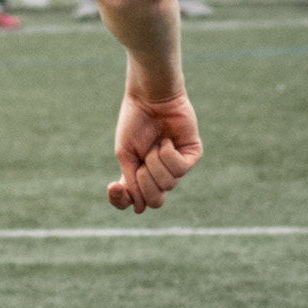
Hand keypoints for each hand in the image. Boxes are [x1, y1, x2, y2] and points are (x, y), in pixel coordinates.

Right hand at [109, 87, 201, 213]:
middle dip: (144, 182)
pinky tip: (166, 141)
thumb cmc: (134, 122)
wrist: (149, 98)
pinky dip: (168, 155)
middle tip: (141, 161)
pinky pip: (180, 169)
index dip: (124, 201)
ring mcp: (177, 165)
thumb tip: (139, 210)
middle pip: (155, 200)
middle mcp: (160, 173)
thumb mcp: (125, 155)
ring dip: (156, 163)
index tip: (115, 186)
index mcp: (141, 175)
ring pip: (168, 184)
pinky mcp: (192, 155)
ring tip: (155, 145)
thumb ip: (131, 182)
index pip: (136, 202)